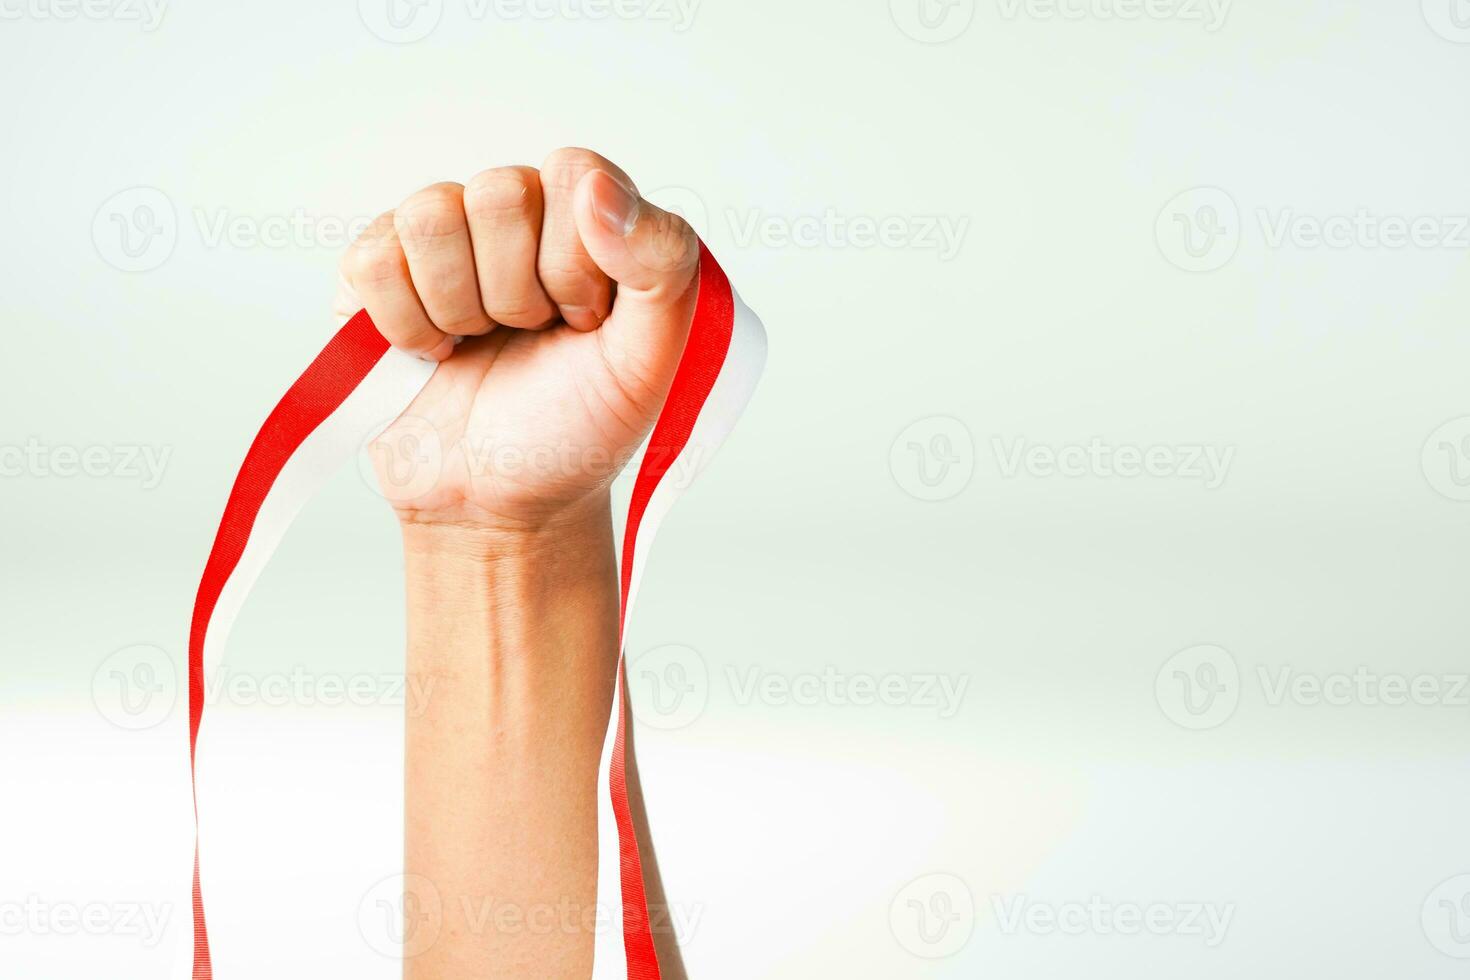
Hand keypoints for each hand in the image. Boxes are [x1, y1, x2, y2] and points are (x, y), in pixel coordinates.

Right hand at [336, 147, 700, 531]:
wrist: (504, 502)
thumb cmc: (580, 428)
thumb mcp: (650, 358)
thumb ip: (660, 262)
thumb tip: (597, 185)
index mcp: (584, 218)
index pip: (572, 172)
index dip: (575, 260)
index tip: (585, 321)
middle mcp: (512, 213)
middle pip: (498, 191)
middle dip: (519, 292)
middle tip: (530, 337)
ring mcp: (439, 239)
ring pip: (429, 216)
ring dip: (460, 308)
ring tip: (479, 344)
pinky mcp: (375, 272)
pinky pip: (371, 260)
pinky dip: (405, 327)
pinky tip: (433, 353)